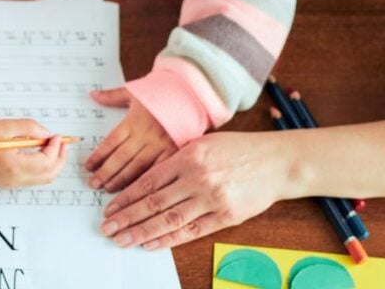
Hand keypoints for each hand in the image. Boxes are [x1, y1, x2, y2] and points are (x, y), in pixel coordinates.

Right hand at [0, 119, 67, 187]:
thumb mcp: (5, 127)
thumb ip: (29, 128)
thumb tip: (47, 133)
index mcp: (14, 165)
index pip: (46, 161)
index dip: (55, 148)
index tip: (57, 136)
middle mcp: (15, 178)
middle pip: (49, 174)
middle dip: (60, 158)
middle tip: (62, 143)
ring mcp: (13, 183)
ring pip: (44, 179)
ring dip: (53, 164)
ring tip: (53, 147)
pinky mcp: (10, 183)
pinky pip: (34, 179)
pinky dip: (44, 168)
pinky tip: (41, 154)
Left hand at [84, 88, 176, 192]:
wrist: (190, 94)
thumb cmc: (162, 92)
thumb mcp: (135, 91)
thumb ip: (113, 96)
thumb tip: (93, 95)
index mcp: (134, 121)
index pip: (111, 142)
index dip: (98, 156)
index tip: (88, 166)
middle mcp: (145, 135)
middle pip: (121, 157)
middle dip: (105, 172)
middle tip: (93, 184)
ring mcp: (160, 145)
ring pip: (137, 167)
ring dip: (121, 180)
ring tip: (108, 189)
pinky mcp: (174, 152)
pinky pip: (157, 170)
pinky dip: (145, 181)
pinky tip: (135, 191)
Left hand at [99, 131, 286, 249]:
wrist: (276, 161)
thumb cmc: (239, 149)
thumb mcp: (203, 142)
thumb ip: (177, 158)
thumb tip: (148, 178)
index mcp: (188, 156)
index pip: (148, 181)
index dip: (126, 197)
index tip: (110, 208)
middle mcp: (197, 178)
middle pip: (153, 203)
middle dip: (127, 217)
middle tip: (108, 228)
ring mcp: (211, 198)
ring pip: (169, 219)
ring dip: (142, 232)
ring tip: (123, 239)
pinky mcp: (225, 216)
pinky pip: (192, 230)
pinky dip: (169, 238)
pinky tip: (152, 243)